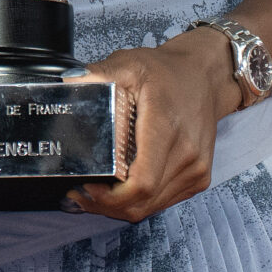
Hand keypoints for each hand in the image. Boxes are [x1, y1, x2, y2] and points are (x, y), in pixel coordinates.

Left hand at [62, 27, 241, 222]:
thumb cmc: (165, 72)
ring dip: (122, 207)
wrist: (203, 77)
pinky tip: (121, 190)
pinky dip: (140, 202)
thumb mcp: (128, 65)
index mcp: (166, 128)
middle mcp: (187, 155)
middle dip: (107, 205)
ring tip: (94, 193)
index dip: (111, 196)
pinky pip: (164, 201)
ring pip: (152, 207)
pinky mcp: (199, 177)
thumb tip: (68, 82)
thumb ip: (97, 76)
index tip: (87, 186)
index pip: (142, 182)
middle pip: (143, 201)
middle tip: (80, 193)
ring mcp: (196, 170)